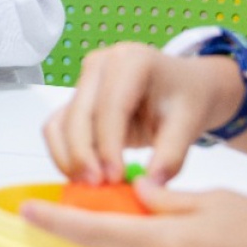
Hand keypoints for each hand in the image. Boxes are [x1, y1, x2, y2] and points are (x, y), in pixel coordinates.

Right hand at [43, 43, 241, 184]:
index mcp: (133, 61)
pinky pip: (57, 128)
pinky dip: (63, 154)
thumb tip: (148, 186)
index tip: (115, 178)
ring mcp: (84, 79)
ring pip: (61, 122)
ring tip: (90, 185)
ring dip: (69, 157)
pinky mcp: (75, 98)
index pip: (111, 105)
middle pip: (80, 113)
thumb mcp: (189, 124)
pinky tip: (81, 176)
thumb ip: (171, 155)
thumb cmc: (186, 100)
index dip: (109, 145)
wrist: (181, 87)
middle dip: (84, 154)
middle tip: (98, 186)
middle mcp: (101, 63)